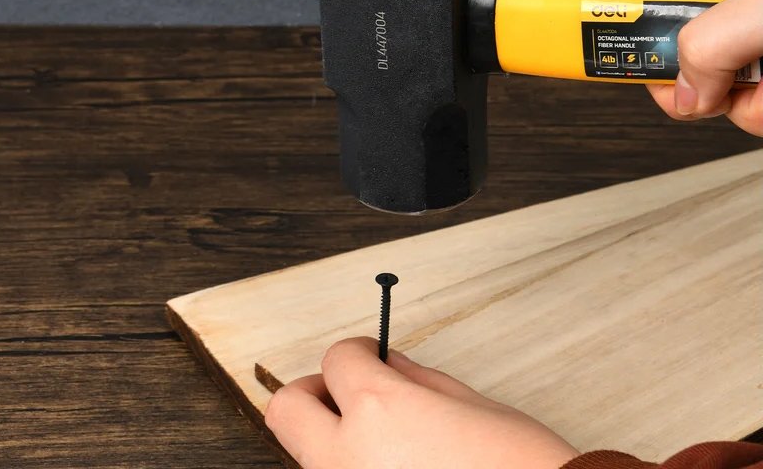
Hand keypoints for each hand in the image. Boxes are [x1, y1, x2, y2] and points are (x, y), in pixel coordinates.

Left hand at [265, 337, 578, 468]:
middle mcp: (348, 456)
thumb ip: (418, 381)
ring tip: (379, 440)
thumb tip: (390, 365)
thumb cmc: (521, 467)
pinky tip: (390, 467)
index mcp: (380, 409)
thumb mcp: (474, 406)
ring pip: (308, 455)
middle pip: (288, 408)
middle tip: (347, 392)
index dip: (358, 351)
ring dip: (333, 437)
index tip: (371, 356)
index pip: (337, 358)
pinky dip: (351, 468)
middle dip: (316, 392)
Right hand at [646, 0, 762, 135]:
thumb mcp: (760, 6)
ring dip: (758, 104)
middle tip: (750, 84)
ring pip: (740, 89)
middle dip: (723, 91)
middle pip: (700, 63)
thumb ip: (706, 47)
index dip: (651, 54)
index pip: (656, 14)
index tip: (647, 82)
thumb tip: (684, 93)